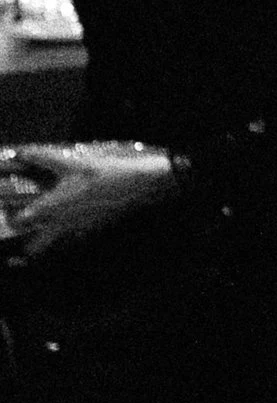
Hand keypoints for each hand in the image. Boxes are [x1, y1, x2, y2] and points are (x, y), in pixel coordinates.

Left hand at [0, 144, 178, 253]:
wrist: (137, 187)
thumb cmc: (103, 174)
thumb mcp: (72, 162)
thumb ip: (42, 157)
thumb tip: (20, 153)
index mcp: (52, 208)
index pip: (21, 221)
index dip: (11, 216)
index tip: (7, 208)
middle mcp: (61, 224)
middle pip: (34, 248)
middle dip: (23, 246)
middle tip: (20, 230)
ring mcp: (76, 230)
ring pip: (51, 247)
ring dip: (41, 243)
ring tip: (38, 231)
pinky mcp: (90, 230)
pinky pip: (69, 240)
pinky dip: (61, 236)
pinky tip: (65, 222)